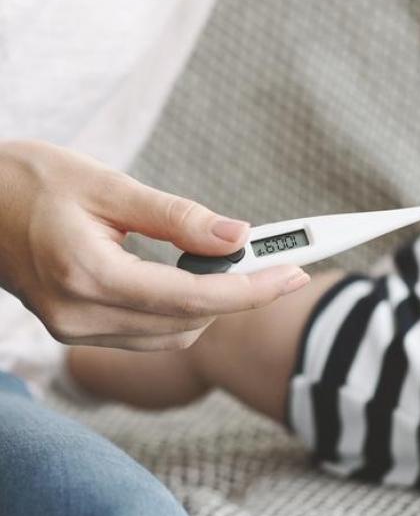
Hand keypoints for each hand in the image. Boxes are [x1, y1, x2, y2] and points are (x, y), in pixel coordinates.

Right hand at [0, 140, 309, 350]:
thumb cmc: (24, 179)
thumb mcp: (105, 184)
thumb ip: (176, 215)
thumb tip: (240, 236)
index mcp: (86, 275)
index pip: (193, 299)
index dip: (253, 290)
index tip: (297, 273)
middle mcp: (79, 315)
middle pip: (188, 323)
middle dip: (240, 296)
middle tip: (281, 260)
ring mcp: (73, 330)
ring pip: (172, 336)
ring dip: (213, 306)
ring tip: (240, 265)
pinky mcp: (74, 330)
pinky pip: (147, 333)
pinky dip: (181, 310)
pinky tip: (194, 278)